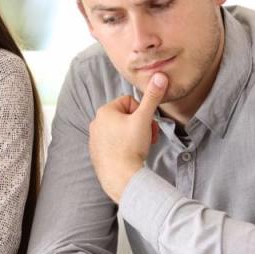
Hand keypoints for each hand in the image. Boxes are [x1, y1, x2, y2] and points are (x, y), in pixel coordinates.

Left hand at [89, 72, 167, 202]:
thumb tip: (159, 75)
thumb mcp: (144, 119)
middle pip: (125, 116)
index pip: (129, 101)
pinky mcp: (97, 153)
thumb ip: (152, 97)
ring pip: (121, 130)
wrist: (120, 178)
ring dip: (134, 136)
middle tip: (148, 136)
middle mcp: (96, 123)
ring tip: (140, 147)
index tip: (147, 124)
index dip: (142, 112)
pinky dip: (124, 147)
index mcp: (104, 111)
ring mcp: (94, 139)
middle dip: (140, 125)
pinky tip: (130, 156)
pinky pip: (114, 144)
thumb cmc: (130, 147)